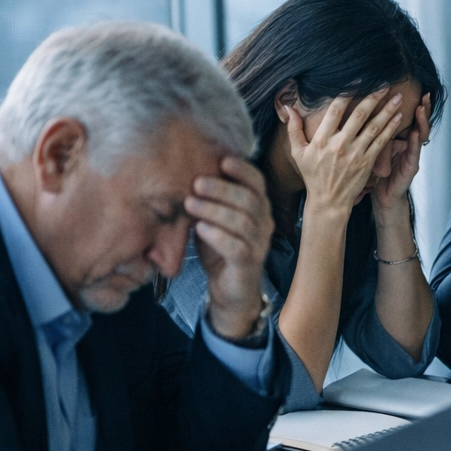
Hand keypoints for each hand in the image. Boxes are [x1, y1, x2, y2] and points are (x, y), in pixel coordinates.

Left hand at [187, 156, 273, 340]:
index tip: (222, 160)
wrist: (231, 290)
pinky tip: (200, 229)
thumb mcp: (215, 219)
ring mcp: (259, 245)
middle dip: (222, 189)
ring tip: (190, 204)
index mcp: (258, 208)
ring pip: (243, 222)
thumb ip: (209, 200)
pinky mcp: (248, 265)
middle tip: (196, 183)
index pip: (258, 183)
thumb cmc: (221, 248)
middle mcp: (263, 224)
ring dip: (214, 210)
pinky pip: (237, 247)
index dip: (243, 170)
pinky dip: (217, 236)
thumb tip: (187, 172)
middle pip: (250, 200)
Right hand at [288, 90, 406, 218]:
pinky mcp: (367, 162)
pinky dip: (391, 128)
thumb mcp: (297, 153)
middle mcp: (340, 145)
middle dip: (373, 97)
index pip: (335, 110)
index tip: (357, 79)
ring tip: (397, 97)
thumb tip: (288, 107)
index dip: (347, 92)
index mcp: (322, 140)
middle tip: (384, 84)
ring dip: (387, 110)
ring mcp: (355, 153)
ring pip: (374, 127)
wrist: (329, 201)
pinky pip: (381, 142)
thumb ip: (293, 129)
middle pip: (359, 115)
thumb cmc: (313, 176)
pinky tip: (398, 116)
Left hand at [372, 92, 430, 216]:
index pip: (407, 117)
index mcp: (398, 138)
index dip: (410, 104)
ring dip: (422, 121)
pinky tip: (416, 133)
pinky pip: (414, 153)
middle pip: (419, 122)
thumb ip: (372, 132)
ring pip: (420, 135)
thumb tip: (358, 111)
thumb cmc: (377, 172)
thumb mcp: (373, 148)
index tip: (413, 90)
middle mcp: (408, 145)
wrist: (382, 196)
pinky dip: (415, 142)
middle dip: (423, 108)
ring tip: (422, 108)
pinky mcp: (410, 168)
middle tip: (425, 95)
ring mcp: (411, 156)